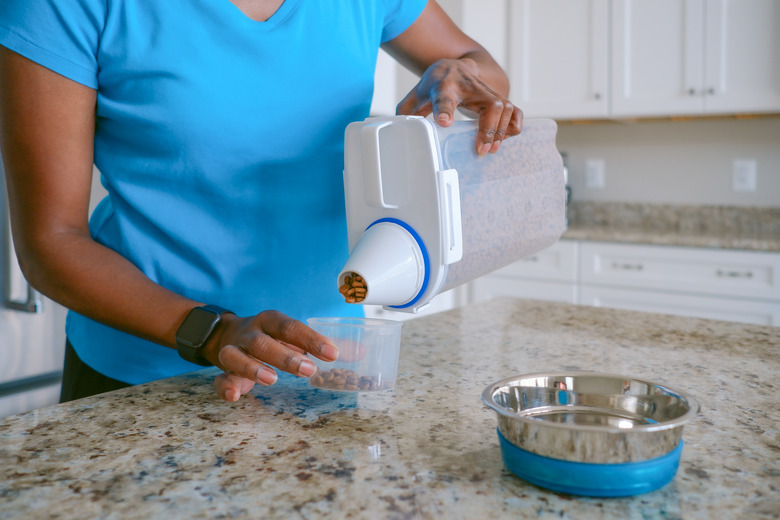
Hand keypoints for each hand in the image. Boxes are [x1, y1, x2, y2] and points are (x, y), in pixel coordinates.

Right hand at [204, 310, 338, 401]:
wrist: (225, 333)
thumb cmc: (270, 337)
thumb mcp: (293, 336)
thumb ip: (323, 345)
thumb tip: (360, 352)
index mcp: (271, 321)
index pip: (292, 327)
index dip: (312, 339)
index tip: (332, 354)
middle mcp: (250, 333)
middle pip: (264, 341)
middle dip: (285, 355)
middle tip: (308, 369)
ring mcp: (233, 350)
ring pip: (236, 356)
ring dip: (252, 367)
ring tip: (271, 380)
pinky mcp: (222, 370)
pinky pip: (218, 378)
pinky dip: (224, 386)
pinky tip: (234, 396)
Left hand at [396, 57, 522, 156]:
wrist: (455, 65)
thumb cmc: (435, 84)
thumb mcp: (417, 95)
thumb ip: (406, 112)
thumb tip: (396, 132)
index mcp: (445, 85)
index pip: (445, 97)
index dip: (445, 110)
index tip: (444, 122)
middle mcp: (470, 87)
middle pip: (488, 104)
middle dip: (487, 128)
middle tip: (480, 150)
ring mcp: (488, 91)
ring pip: (504, 108)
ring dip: (500, 131)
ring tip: (489, 149)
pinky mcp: (499, 97)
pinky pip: (515, 111)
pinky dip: (514, 125)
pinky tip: (507, 138)